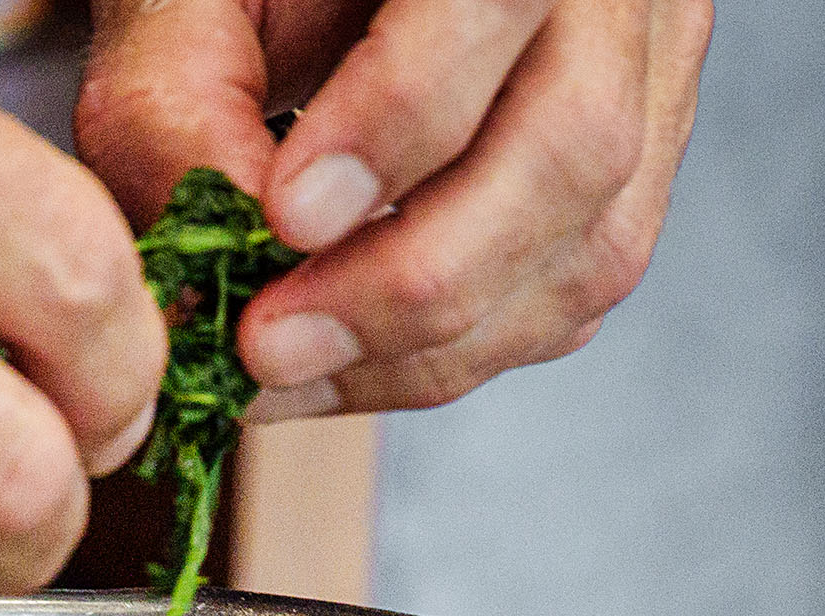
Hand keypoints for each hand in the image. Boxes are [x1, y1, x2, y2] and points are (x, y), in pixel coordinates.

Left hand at [76, 0, 709, 418]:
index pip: (497, 0)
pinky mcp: (639, 176)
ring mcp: (647, 83)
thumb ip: (177, 96)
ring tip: (288, 369)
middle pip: (572, 150)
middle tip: (268, 342)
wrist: (342, 5)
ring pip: (590, 251)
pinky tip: (348, 362)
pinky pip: (573, 300)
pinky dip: (454, 355)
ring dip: (425, 348)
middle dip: (408, 281)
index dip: (397, 121)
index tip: (284, 217)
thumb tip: (212, 255)